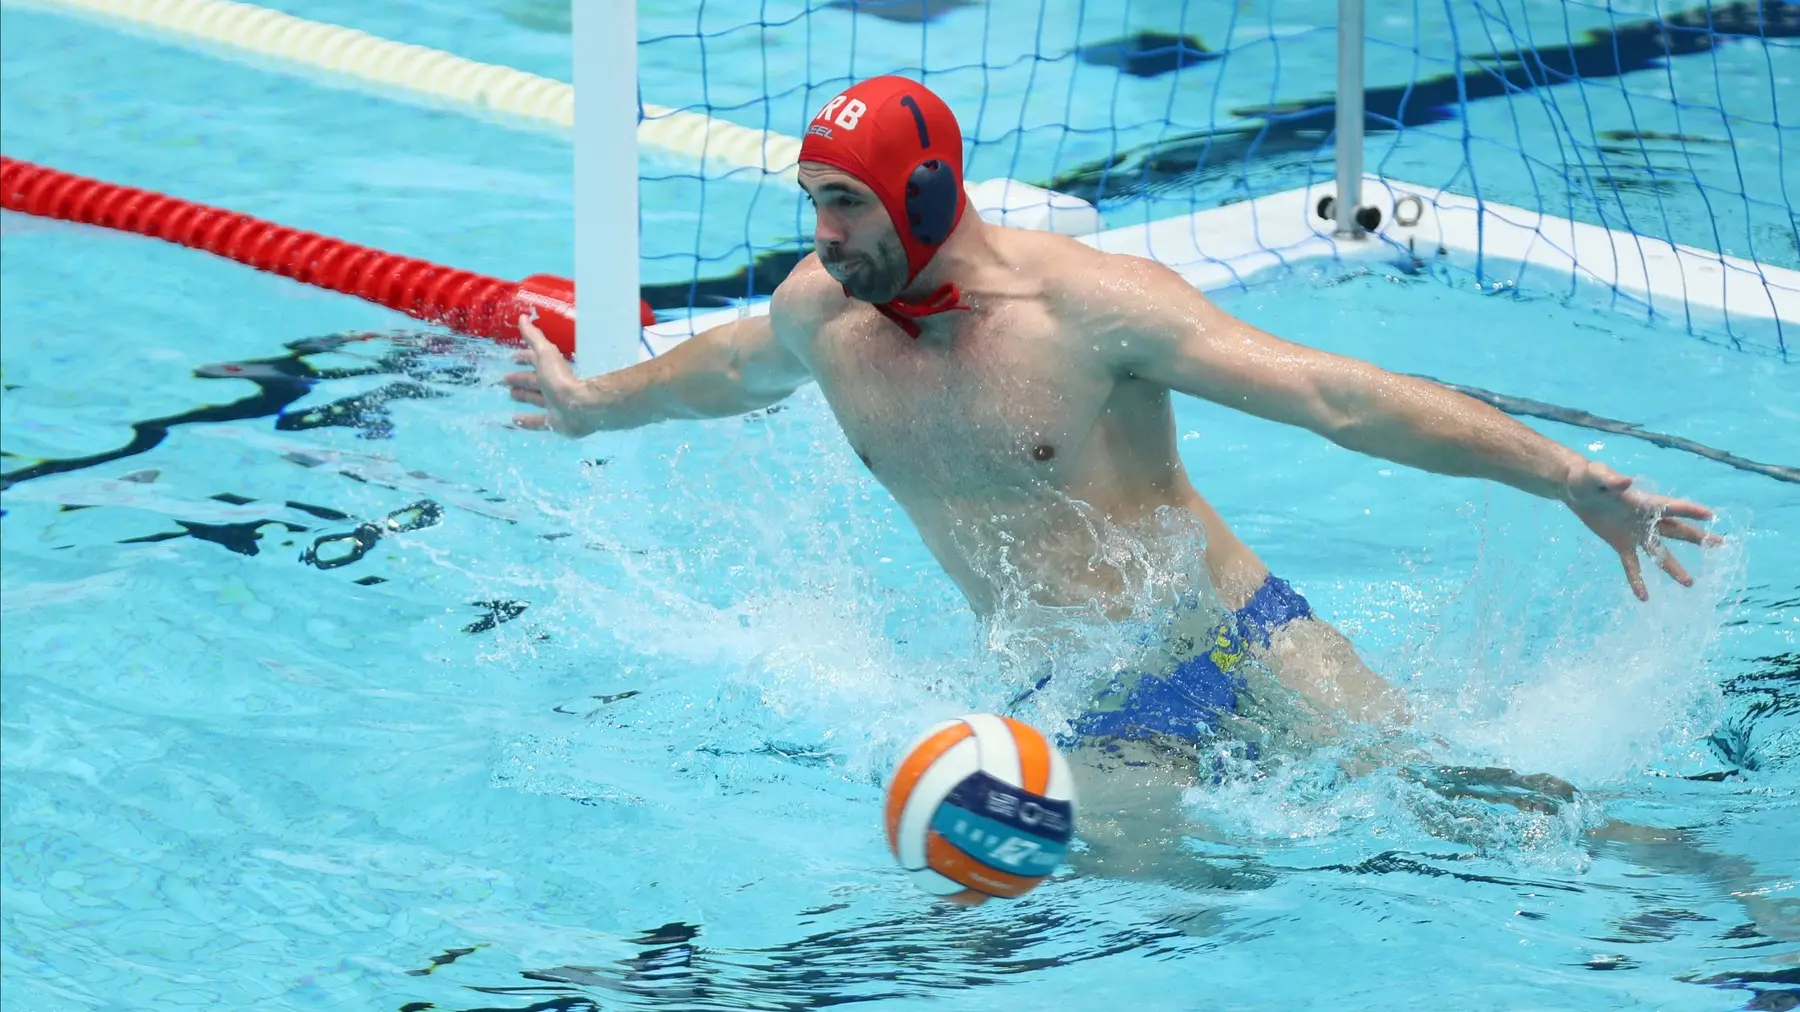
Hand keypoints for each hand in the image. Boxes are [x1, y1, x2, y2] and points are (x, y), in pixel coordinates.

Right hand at [503, 314, 589, 435]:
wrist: (581, 407)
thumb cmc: (561, 378)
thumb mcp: (545, 354)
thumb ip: (534, 337)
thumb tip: (523, 317)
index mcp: (551, 368)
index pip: (535, 360)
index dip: (523, 358)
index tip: (511, 358)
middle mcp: (554, 385)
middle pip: (534, 380)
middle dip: (520, 378)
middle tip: (504, 379)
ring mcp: (555, 404)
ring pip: (535, 399)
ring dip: (523, 396)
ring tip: (510, 394)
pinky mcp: (555, 421)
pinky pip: (538, 421)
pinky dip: (526, 420)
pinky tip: (514, 420)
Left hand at [1562, 460, 1722, 599]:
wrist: (1574, 489)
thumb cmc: (1586, 477)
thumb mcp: (1596, 475)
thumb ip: (1610, 478)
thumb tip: (1626, 481)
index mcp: (1644, 502)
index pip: (1671, 506)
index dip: (1690, 510)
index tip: (1710, 516)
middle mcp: (1646, 519)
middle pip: (1677, 530)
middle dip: (1698, 537)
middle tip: (1720, 544)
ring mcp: (1636, 534)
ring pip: (1660, 552)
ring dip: (1673, 568)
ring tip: (1689, 583)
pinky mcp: (1621, 544)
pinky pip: (1632, 565)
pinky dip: (1637, 580)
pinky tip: (1644, 597)